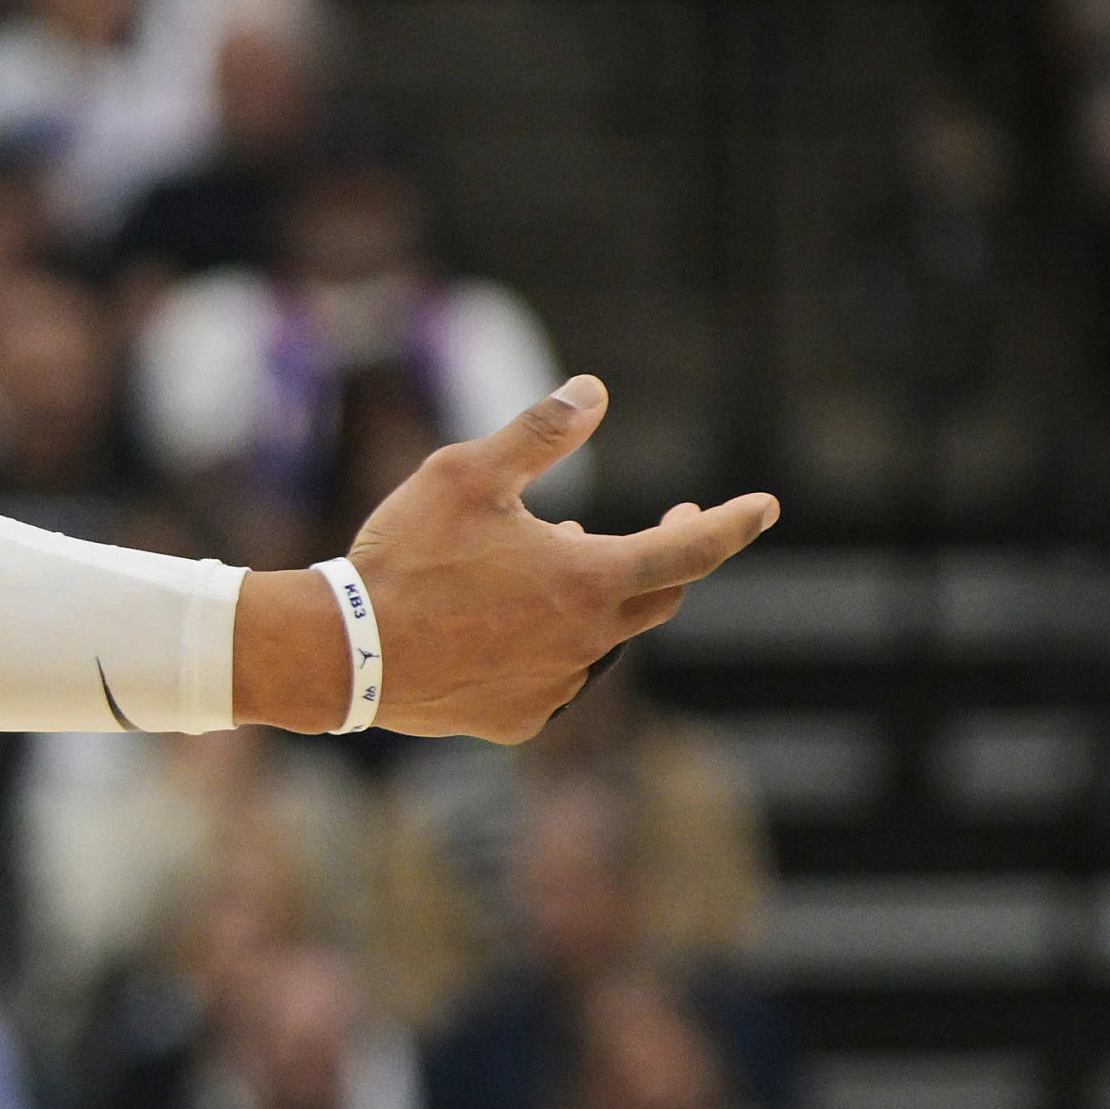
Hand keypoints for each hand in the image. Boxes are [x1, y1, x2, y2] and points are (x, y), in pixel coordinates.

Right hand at [333, 374, 773, 741]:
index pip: (690, 547)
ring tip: (547, 563)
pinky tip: (501, 626)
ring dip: (592, 600)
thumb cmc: (406, 555)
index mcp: (590, 577)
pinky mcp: (520, 719)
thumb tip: (593, 389)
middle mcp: (589, 640)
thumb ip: (538, 433)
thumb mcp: (465, 472)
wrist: (344, 652)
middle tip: (666, 521)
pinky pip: (553, 678)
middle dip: (669, 557)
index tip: (765, 507)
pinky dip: (545, 645)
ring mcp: (557, 687)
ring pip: (600, 638)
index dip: (733, 523)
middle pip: (658, 599)